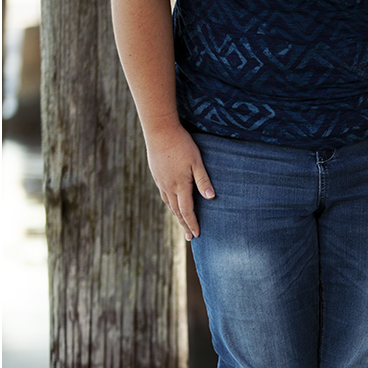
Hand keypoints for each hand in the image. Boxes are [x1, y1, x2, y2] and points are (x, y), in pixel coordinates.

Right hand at [144, 122, 213, 239]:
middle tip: (190, 238)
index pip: (187, 211)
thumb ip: (203, 180)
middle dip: (184, 225)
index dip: (192, 223)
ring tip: (182, 224)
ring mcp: (160, 180)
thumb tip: (211, 198)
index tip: (197, 234)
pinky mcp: (156, 174)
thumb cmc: (181, 144)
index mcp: (180, 185)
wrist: (159, 130)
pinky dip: (169, 204)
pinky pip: (163, 194)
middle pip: (176, 211)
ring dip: (176, 215)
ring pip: (168, 203)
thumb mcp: (196, 161)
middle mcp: (168, 186)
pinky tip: (172, 204)